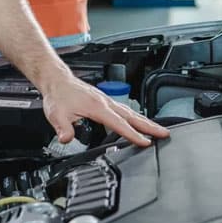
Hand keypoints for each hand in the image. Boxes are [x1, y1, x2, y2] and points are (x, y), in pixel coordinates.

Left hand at [40, 73, 169, 146]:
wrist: (56, 80)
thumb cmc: (58, 95)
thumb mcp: (56, 114)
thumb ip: (63, 128)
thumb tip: (66, 139)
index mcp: (97, 107)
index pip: (119, 123)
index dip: (133, 134)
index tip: (146, 142)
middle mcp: (105, 102)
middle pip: (132, 116)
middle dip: (149, 126)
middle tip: (165, 134)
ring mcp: (105, 100)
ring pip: (130, 112)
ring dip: (145, 121)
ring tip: (157, 130)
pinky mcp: (103, 100)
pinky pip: (124, 109)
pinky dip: (134, 116)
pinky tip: (137, 121)